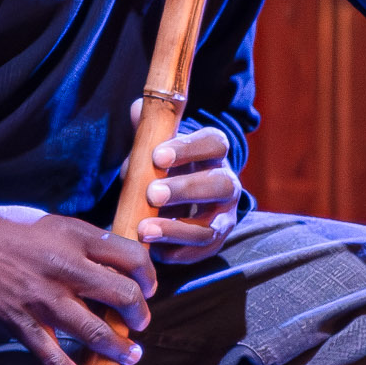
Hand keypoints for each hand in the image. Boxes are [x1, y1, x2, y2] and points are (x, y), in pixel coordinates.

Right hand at [0, 200, 155, 364]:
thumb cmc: (0, 228)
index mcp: (74, 236)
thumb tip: (113, 262)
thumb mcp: (49, 223)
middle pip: (123, 295)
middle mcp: (64, 267)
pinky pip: (54, 357)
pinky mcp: (21, 323)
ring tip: (131, 356)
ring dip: (118, 348)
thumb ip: (81, 242)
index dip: (148, 275)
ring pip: (95, 331)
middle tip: (140, 323)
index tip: (147, 287)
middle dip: (139, 314)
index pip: (131, 256)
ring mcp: (42, 299)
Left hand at [132, 105, 241, 264]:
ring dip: (177, 229)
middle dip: (185, 190)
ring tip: (145, 230)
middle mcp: (227, 182)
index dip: (188, 150)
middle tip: (153, 194)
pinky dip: (178, 253)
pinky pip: (202, 252)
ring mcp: (224, 215)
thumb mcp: (157, 145)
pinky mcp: (215, 242)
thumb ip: (149, 130)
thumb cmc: (165, 165)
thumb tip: (138, 110)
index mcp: (214, 151)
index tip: (157, 156)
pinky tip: (153, 251)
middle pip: (218, 185)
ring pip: (211, 226)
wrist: (178, 197)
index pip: (213, 143)